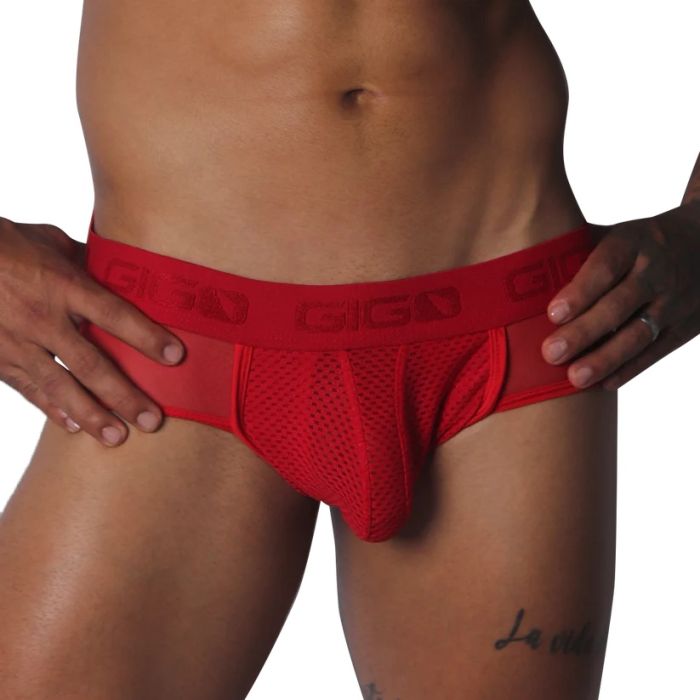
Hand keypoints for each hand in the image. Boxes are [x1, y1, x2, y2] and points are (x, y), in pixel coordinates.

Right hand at [0, 217, 184, 445]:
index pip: (114, 314)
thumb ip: (88, 263)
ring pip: (60, 386)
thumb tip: (125, 273)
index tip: (175, 356)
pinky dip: (53, 410)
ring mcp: (17, 342)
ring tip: (118, 437)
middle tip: (152, 420)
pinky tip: (75, 428)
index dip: (146, 336)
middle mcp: (43, 318)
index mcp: (63, 285)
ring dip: (91, 415)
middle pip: (91, 363)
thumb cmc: (8, 246)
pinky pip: (29, 390)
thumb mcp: (51, 243)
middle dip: (124, 395)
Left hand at [541, 201, 699, 390]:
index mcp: (634, 242)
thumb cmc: (638, 242)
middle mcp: (658, 271)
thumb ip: (574, 248)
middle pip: (620, 305)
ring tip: (574, 378)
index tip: (552, 313)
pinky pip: (657, 352)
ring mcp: (675, 301)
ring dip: (606, 359)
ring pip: (640, 334)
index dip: (580, 291)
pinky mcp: (686, 327)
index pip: (606, 267)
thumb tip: (517, 266)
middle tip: (550, 353)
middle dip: (585, 332)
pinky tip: (602, 385)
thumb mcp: (614, 232)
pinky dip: (630, 370)